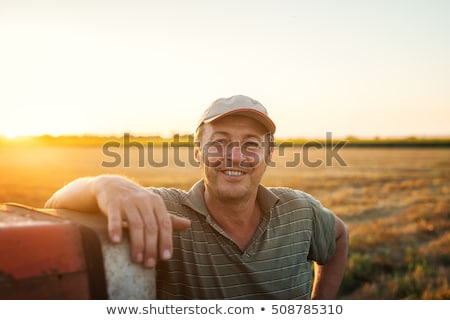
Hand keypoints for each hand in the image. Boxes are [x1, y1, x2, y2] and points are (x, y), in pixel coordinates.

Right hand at [45, 175, 190, 267]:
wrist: (112, 186)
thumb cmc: (136, 201)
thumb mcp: (153, 207)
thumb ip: (168, 218)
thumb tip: (189, 225)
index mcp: (156, 203)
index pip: (165, 224)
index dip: (166, 241)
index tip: (166, 258)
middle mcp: (144, 201)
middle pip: (151, 226)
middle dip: (151, 247)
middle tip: (149, 264)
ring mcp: (128, 202)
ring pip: (136, 224)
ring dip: (137, 243)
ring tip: (137, 259)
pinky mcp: (113, 204)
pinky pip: (115, 217)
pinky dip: (115, 229)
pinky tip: (116, 241)